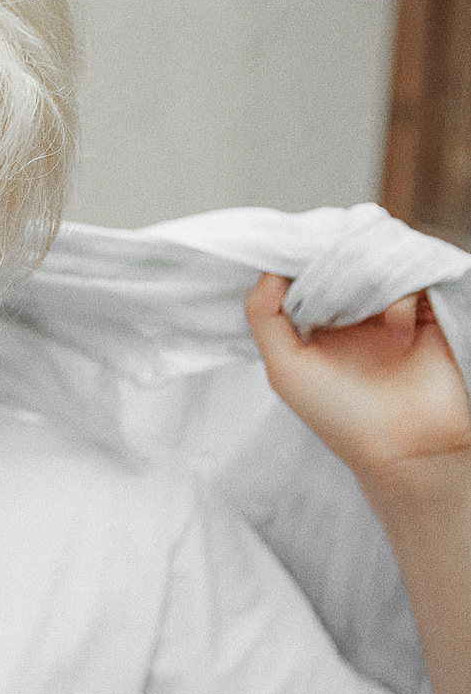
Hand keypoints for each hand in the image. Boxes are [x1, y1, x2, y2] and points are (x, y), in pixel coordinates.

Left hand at [245, 272, 470, 489]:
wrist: (409, 446)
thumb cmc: (343, 416)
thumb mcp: (285, 367)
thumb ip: (264, 316)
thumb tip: (270, 267)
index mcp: (315, 316)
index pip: (303, 264)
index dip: (297, 252)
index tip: (291, 247)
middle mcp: (351, 304)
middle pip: (339, 250)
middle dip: (330, 260)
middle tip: (329, 281)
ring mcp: (390, 301)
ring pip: (376, 254)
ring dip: (365, 275)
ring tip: (362, 315)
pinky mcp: (429, 303)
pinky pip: (414, 271)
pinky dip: (401, 295)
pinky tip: (398, 334)